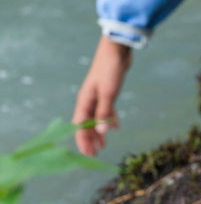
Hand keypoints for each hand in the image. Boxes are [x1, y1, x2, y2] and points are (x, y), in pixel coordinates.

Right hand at [72, 36, 133, 155]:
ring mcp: (98, 96)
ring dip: (100, 131)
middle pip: (87, 124)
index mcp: (85, 101)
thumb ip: (105, 112)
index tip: (88, 153)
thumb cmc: (110, 70)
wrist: (117, 50)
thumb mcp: (108, 93)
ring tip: (104, 144)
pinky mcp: (108, 92)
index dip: (83, 140)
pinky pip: (106, 110)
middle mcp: (89, 100)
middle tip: (96, 153)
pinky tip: (115, 127)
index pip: (79, 126)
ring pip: (96, 118)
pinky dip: (109, 119)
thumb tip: (102, 131)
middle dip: (90, 139)